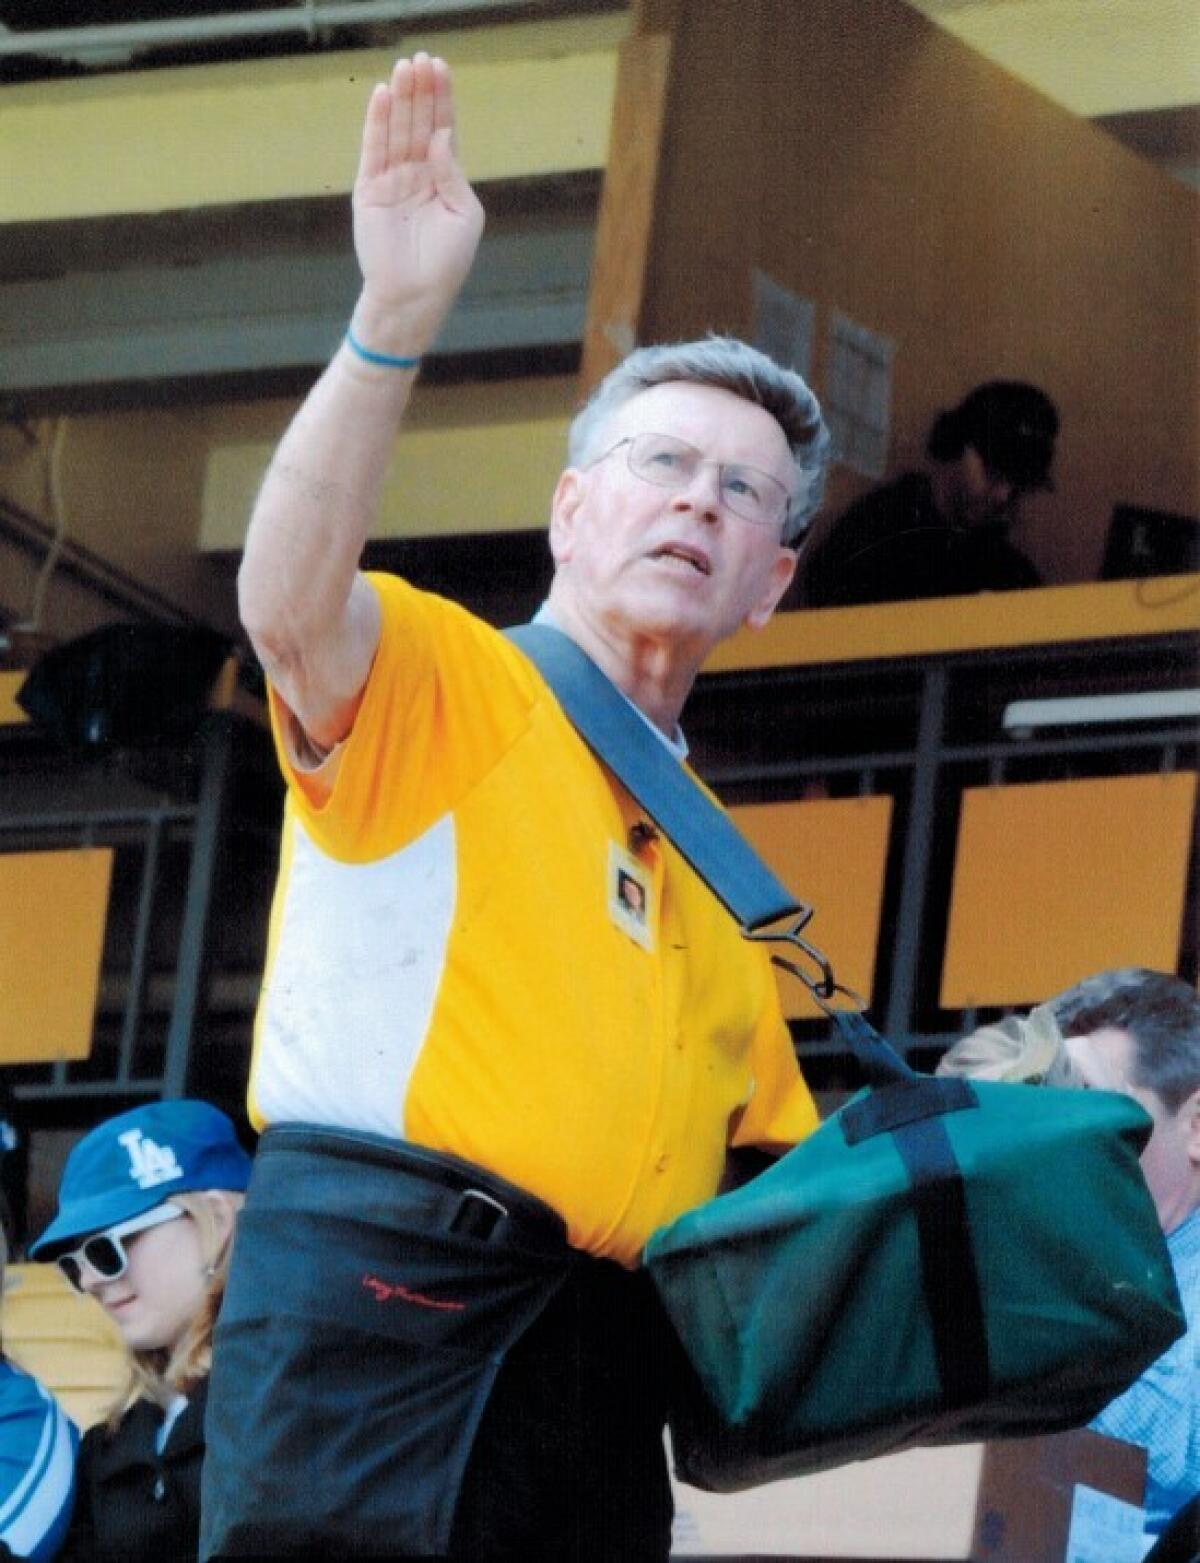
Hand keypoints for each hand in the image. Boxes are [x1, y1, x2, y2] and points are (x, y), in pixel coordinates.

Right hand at [351, 53, 484, 353]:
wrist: (414, 297)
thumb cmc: (446, 263)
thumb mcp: (464, 215)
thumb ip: (454, 173)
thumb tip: (442, 136)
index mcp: (444, 178)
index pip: (443, 129)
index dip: (442, 99)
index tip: (441, 68)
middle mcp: (417, 174)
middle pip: (418, 123)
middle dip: (420, 92)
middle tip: (421, 60)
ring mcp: (392, 180)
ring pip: (397, 131)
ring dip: (400, 99)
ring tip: (403, 68)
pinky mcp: (369, 191)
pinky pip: (373, 150)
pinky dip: (377, 123)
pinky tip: (382, 96)